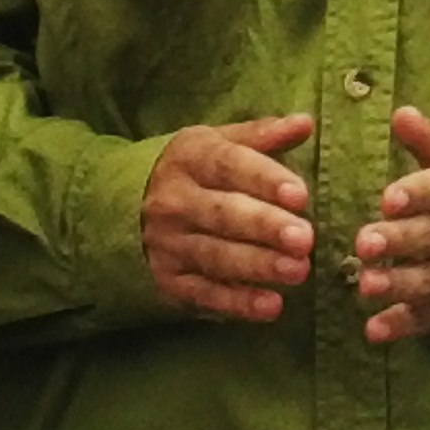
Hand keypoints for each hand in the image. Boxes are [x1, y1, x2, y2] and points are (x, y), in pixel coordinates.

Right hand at [141, 114, 315, 320]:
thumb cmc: (194, 167)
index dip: (266, 180)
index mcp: (191, 158)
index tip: (301, 195)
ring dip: (258, 266)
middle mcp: (175, 201)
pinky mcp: (168, 280)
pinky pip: (204, 293)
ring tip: (298, 271)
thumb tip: (305, 123)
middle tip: (306, 239)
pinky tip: (271, 306)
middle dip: (266, 228)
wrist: (123, 204)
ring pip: (216, 256)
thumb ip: (263, 135)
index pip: (230, 166)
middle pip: (224, 215)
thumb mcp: (220, 140)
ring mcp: (168, 244)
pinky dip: (237, 302)